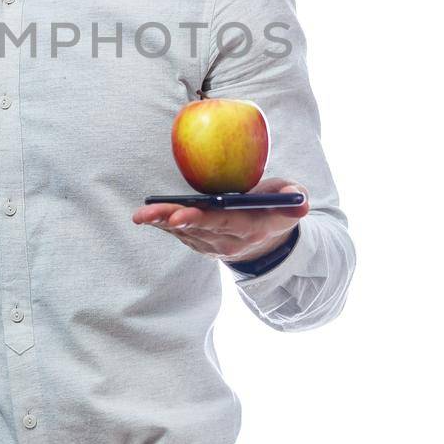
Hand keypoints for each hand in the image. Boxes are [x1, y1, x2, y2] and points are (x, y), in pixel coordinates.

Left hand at [132, 177, 308, 263]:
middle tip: (155, 215)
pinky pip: (179, 234)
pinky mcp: (199, 243)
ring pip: (185, 233)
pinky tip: (147, 216)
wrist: (266, 240)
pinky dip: (162, 225)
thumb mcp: (289, 201)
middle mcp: (229, 240)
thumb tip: (300, 200)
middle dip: (176, 221)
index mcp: (251, 228)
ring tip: (143, 215)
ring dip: (162, 223)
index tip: (182, 214)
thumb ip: (294, 198)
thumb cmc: (273, 207)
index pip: (224, 223)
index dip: (202, 219)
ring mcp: (212, 245)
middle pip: (199, 229)